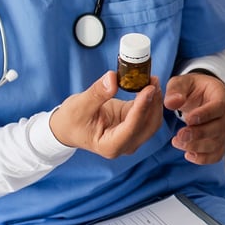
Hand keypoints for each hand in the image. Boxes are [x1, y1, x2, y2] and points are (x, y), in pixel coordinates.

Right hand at [50, 72, 164, 158]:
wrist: (69, 126)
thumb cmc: (71, 121)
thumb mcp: (79, 106)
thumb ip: (97, 94)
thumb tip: (112, 78)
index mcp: (110, 146)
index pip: (132, 127)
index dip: (142, 108)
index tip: (148, 89)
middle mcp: (125, 144)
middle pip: (148, 125)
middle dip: (153, 103)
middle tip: (153, 80)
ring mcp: (132, 135)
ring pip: (152, 119)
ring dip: (155, 100)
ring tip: (152, 79)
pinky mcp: (134, 123)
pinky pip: (148, 112)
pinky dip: (150, 99)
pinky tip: (149, 83)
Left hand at [164, 71, 224, 163]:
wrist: (201, 95)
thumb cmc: (192, 88)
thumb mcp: (182, 82)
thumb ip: (176, 90)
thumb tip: (172, 103)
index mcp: (221, 95)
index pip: (219, 106)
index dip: (205, 115)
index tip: (188, 120)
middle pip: (219, 128)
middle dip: (198, 134)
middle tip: (179, 135)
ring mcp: (224, 129)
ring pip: (216, 143)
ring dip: (196, 147)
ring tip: (177, 142)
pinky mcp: (219, 141)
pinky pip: (216, 154)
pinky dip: (203, 158)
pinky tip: (188, 154)